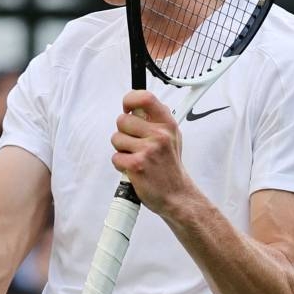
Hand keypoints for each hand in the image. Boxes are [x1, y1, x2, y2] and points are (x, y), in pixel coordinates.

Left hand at [110, 90, 194, 216]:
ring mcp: (148, 150)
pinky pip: (115, 157)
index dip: (130, 100)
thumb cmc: (170, 167)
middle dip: (123, 133)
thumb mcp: (172, 137)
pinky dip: (120, 165)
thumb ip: (155, 121)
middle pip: (122, 120)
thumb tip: (135, 107)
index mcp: (167, 124)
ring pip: (116, 139)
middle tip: (135, 145)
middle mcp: (159, 134)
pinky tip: (134, 169)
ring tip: (136, 158)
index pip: (145, 98)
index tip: (127, 109)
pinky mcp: (137, 165)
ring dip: (121, 150)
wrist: (177, 195)